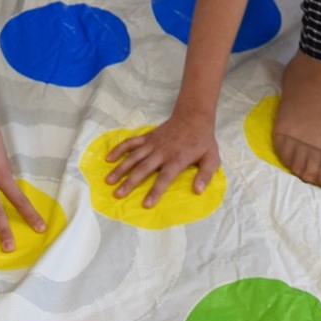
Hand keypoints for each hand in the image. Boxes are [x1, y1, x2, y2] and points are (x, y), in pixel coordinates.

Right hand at [104, 112, 219, 206]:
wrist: (194, 117)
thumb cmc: (202, 141)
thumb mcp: (212, 158)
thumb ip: (205, 175)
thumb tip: (198, 191)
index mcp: (177, 159)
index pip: (164, 178)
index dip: (155, 191)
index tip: (146, 204)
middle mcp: (162, 152)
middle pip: (144, 168)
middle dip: (130, 182)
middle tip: (118, 194)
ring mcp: (153, 143)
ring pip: (134, 156)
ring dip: (121, 168)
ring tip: (109, 180)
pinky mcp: (147, 137)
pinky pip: (131, 142)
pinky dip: (119, 149)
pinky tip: (109, 158)